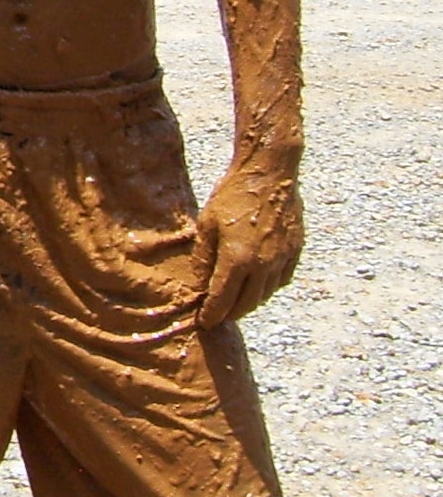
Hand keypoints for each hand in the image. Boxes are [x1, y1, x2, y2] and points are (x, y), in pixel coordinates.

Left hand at [191, 156, 303, 328]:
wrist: (269, 173)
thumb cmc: (232, 195)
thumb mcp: (206, 224)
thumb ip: (204, 257)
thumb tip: (200, 283)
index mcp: (237, 259)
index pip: (222, 300)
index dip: (212, 315)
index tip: (203, 324)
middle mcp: (263, 265)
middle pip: (247, 304)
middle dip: (230, 314)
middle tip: (218, 316)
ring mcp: (282, 259)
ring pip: (266, 295)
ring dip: (250, 303)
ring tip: (235, 302)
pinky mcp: (296, 251)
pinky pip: (281, 280)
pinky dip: (268, 288)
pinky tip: (258, 284)